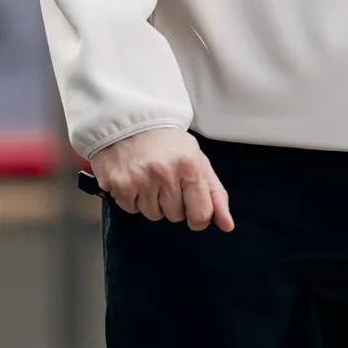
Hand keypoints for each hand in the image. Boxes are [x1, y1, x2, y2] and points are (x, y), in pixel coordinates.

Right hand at [89, 126, 233, 232]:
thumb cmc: (169, 144)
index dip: (198, 218)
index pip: (200, 214)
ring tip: (149, 177)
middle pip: (175, 216)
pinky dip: (133, 199)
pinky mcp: (119, 185)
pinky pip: (132, 210)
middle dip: (173, 203)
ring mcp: (140, 180)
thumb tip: (227, 226)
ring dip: (153, 202)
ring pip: (153, 215)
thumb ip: (215, 194)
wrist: (131, 122)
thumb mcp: (198, 161)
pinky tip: (134, 178)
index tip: (192, 210)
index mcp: (189, 166)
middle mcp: (165, 173)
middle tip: (166, 180)